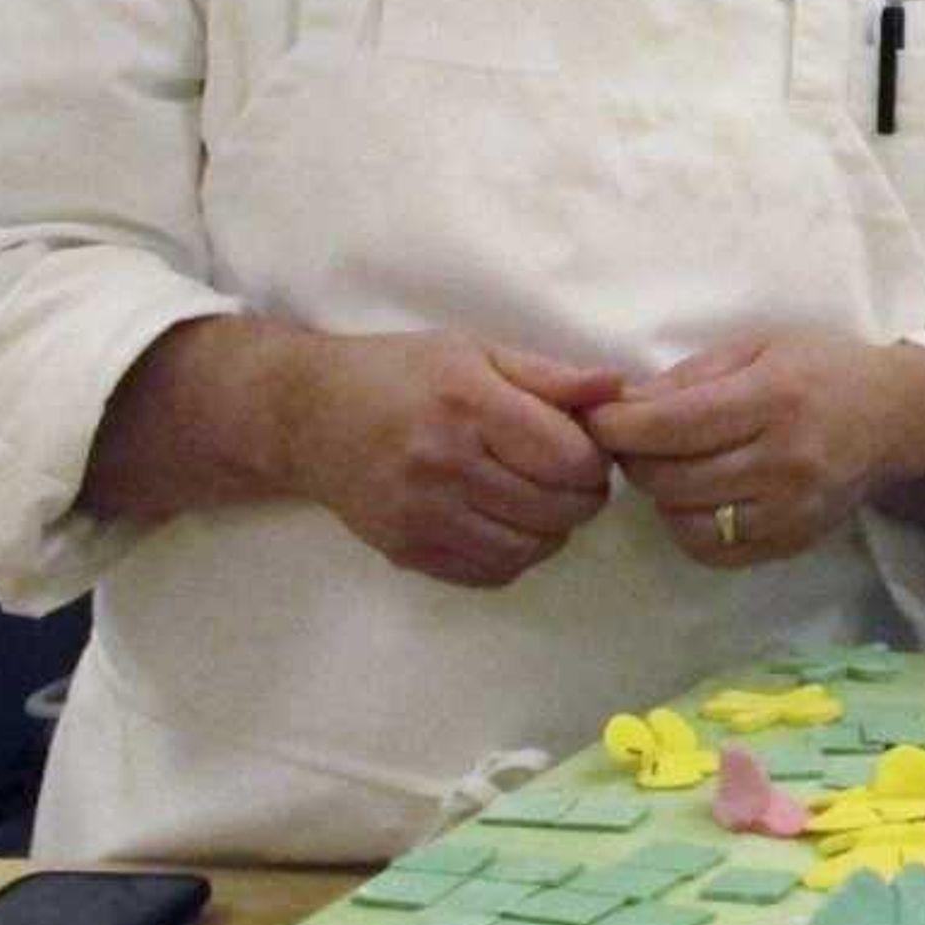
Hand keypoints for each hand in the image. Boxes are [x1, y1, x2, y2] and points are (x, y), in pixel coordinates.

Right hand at [278, 332, 622, 589]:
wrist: (306, 416)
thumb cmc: (400, 373)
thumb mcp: (475, 351)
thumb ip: (550, 376)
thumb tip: (618, 387)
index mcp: (468, 406)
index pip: (569, 459)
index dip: (595, 460)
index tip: (585, 449)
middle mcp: (444, 465)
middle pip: (556, 509)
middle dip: (582, 497)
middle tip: (571, 479)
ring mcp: (422, 515)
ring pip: (529, 548)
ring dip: (553, 531)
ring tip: (541, 502)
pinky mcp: (406, 550)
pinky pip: (490, 573)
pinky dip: (515, 555)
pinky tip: (506, 524)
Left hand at [588, 331, 924, 567]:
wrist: (895, 418)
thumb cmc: (822, 368)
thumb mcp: (758, 347)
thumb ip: (687, 377)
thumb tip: (618, 405)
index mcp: (775, 398)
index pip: (672, 426)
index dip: (618, 426)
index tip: (597, 418)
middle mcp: (785, 460)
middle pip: (670, 477)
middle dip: (633, 458)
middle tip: (631, 440)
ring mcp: (791, 509)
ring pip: (685, 519)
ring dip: (660, 494)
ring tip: (668, 466)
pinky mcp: (793, 542)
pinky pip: (713, 550)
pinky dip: (688, 525)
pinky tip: (697, 497)